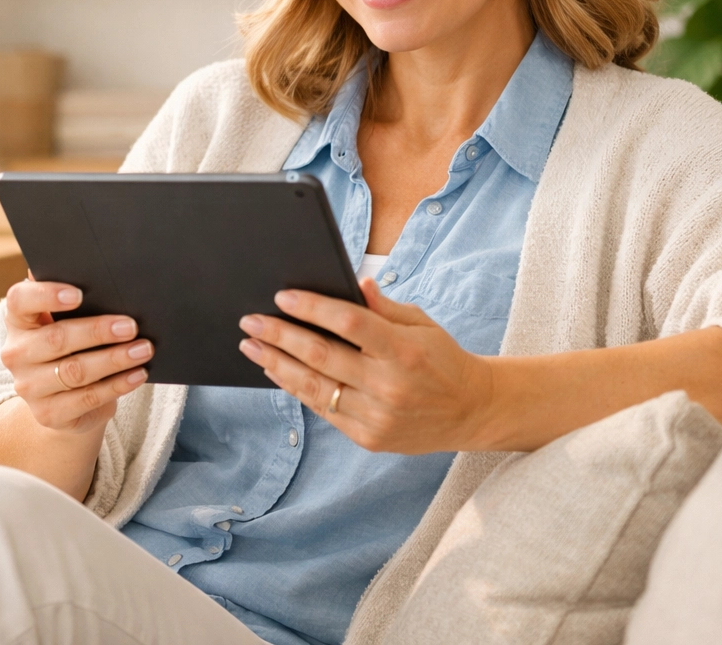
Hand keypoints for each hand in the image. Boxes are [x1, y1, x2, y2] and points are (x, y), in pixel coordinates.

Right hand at [0, 276, 152, 434]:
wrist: (65, 400)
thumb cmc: (72, 344)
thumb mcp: (68, 320)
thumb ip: (75, 295)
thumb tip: (89, 263)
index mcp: (19, 320)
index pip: (20, 300)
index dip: (46, 295)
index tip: (79, 294)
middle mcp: (17, 353)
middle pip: (56, 338)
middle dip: (98, 331)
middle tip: (132, 326)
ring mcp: (29, 387)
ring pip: (75, 371)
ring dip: (114, 359)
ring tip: (144, 349)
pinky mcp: (49, 414)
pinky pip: (87, 398)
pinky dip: (117, 385)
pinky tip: (137, 374)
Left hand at [238, 279, 496, 453]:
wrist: (471, 411)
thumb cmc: (442, 358)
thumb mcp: (422, 323)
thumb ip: (384, 308)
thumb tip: (356, 283)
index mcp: (404, 350)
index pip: (349, 323)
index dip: (313, 308)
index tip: (283, 296)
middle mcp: (388, 385)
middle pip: (321, 355)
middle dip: (279, 336)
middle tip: (251, 321)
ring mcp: (376, 416)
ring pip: (314, 387)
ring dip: (276, 364)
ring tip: (252, 347)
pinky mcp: (368, 437)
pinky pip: (322, 410)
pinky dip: (296, 388)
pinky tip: (278, 371)